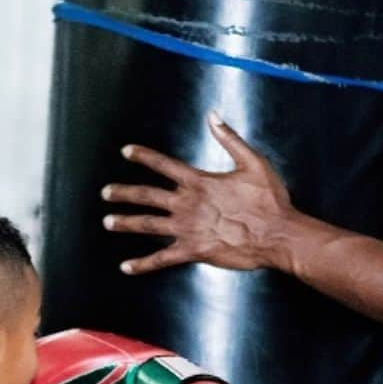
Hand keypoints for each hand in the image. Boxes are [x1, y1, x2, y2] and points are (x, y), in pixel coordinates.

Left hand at [102, 111, 294, 274]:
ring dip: (126, 223)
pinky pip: (162, 259)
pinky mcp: (193, 251)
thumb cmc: (269, 201)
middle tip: (105, 193)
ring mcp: (187, 229)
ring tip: (108, 221)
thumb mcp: (253, 162)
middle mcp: (187, 204)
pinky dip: (143, 264)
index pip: (164, 165)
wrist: (277, 234)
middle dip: (124, 193)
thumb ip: (230, 138)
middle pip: (147, 196)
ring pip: (148, 225)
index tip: (126, 151)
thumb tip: (213, 116)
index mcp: (199, 182)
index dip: (143, 156)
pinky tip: (126, 267)